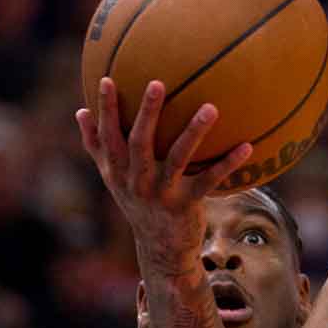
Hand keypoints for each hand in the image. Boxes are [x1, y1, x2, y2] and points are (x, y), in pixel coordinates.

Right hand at [76, 80, 251, 271]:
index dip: (105, 109)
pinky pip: (209, 180)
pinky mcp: (186, 204)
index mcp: (117, 171)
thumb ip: (97, 146)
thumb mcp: (113, 177)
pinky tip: (246, 146)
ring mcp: (161, 193)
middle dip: (147, 112)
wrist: (160, 248)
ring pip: (178, 158)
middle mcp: (135, 181)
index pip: (107, 136)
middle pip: (139, 142)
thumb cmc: (137, 201)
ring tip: (211, 108)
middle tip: (157, 83)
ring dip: (195, 132)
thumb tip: (80, 111)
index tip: (108, 79)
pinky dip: (228, 163)